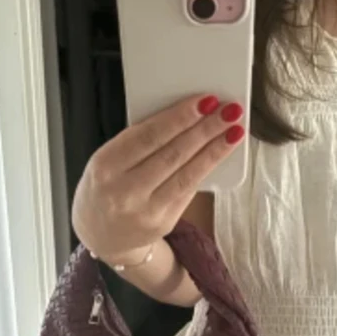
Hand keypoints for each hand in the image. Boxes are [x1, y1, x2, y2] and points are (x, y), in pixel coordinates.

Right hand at [71, 94, 243, 263]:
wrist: (102, 234)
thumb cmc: (106, 186)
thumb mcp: (108, 160)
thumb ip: (138, 141)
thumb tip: (184, 115)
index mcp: (106, 166)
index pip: (148, 136)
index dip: (180, 118)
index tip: (205, 101)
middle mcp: (124, 191)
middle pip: (173, 154)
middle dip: (205, 129)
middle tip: (229, 110)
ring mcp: (145, 210)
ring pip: (187, 175)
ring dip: (214, 150)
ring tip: (234, 130)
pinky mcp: (163, 222)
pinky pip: (189, 190)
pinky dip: (206, 168)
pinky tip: (221, 153)